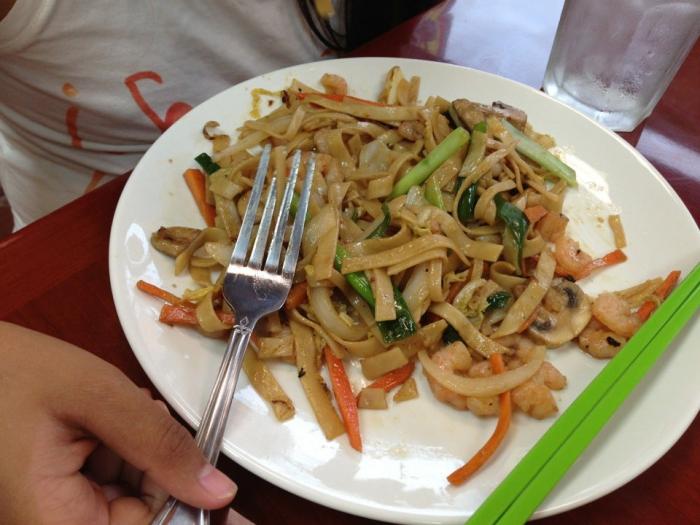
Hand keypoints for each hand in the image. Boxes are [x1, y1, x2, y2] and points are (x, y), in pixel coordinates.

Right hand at [0, 322, 249, 524]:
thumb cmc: (18, 372)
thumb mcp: (100, 400)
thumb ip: (160, 446)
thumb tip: (219, 494)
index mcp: (52, 520)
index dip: (186, 512)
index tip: (220, 494)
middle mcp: (51, 522)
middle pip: (138, 519)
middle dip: (163, 474)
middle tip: (154, 421)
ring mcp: (54, 510)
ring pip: (130, 501)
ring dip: (145, 458)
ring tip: (132, 412)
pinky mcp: (58, 493)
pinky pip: (110, 486)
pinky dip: (126, 453)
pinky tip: (120, 420)